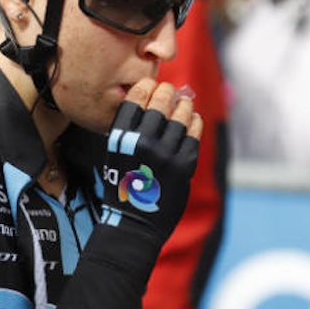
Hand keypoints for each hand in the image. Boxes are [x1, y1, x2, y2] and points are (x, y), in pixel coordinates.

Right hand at [98, 79, 200, 246]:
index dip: (145, 88)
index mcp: (121, 140)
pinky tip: (194, 119)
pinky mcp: (183, 167)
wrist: (133, 224)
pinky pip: (193, 137)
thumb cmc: (123, 189)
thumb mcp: (114, 157)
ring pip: (180, 118)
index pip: (134, 102)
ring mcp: (165, 155)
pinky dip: (195, 124)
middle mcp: (142, 144)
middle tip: (170, 90)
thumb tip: (149, 103)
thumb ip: (128, 133)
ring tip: (185, 102)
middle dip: (166, 93)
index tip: (151, 84)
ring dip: (184, 106)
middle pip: (159, 105)